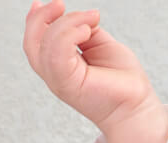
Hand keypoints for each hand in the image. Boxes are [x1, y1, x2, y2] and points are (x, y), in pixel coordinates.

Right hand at [22, 0, 158, 132]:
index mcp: (60, 65)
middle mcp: (55, 75)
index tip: (55, 4)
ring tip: (89, 24)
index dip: (37, 19)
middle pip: (32, 42)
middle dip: (42, 17)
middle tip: (61, 4)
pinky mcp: (66, 85)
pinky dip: (70, 34)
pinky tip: (87, 31)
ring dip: (65, 24)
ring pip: (44, 44)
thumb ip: (84, 28)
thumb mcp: (100, 44)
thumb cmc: (124, 81)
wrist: (136, 106)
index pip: (36, 40)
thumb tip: (80, 16)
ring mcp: (59, 81)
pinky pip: (56, 53)